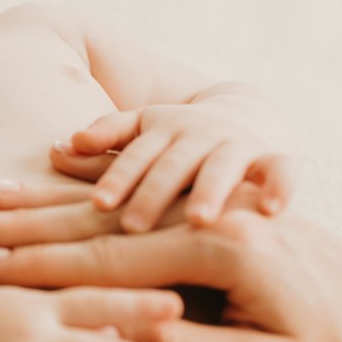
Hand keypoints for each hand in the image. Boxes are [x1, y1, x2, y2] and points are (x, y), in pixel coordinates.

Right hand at [0, 181, 341, 341]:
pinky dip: (94, 176)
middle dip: (26, 223)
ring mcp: (213, 201)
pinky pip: (147, 180)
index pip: (107, 257)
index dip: (41, 265)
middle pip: (98, 215)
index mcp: (217, 249)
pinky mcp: (218, 204)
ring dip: (47, 195)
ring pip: (114, 195)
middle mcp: (208, 213)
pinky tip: (55, 165)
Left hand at [55, 100, 292, 231]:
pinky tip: (271, 211)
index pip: (136, 156)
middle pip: (174, 164)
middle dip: (154, 192)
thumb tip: (59, 147)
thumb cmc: (181, 139)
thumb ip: (108, 139)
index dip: (119, 177)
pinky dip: (279, 186)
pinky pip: (282, 171)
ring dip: (211, 191)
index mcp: (164, 131)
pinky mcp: (273, 159)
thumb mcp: (145, 129)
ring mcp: (237, 146)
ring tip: (199, 219)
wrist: (251, 116)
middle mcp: (199, 135)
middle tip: (133, 225)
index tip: (99, 204)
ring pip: (223, 167)